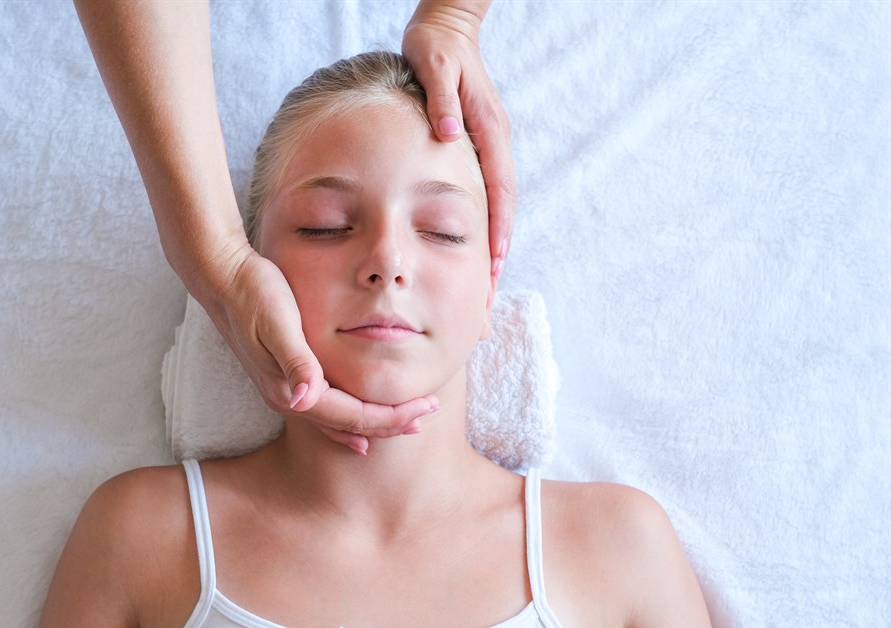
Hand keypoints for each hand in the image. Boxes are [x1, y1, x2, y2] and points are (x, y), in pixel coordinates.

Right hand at [207, 248, 439, 454]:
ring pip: (337, 420)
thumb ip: (294, 361)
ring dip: (372, 423)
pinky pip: (325, 408)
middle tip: (427, 415)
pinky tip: (361, 419)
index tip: (425, 407)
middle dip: (389, 423)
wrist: (221, 277)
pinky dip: (349, 417)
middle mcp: (287, 397)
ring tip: (405, 421)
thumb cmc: (252, 292)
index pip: (351, 416)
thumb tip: (304, 400)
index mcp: (290, 389)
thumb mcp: (277, 322)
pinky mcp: (285, 376)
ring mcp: (285, 390)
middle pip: (347, 425)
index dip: (390, 417)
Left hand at [402, 0, 516, 278]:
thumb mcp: (433, 68)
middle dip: (500, 250)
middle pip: (503, 206)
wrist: (444, 27)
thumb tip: (447, 136)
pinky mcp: (475, 145)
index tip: (496, 262)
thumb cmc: (434, 47)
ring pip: (495, 203)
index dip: (499, 228)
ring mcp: (487, 144)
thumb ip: (440, 101)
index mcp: (488, 129)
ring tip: (485, 279)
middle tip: (492, 289)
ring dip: (492, 241)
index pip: (500, 189)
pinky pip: (483, 191)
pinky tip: (467, 244)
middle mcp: (494, 141)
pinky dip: (481, 221)